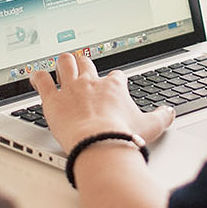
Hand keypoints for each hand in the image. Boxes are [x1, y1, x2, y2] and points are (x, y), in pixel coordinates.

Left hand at [30, 51, 174, 152]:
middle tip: (83, 67)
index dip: (114, 80)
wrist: (99, 144)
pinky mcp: (52, 100)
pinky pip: (42, 81)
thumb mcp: (150, 126)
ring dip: (63, 63)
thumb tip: (170, 112)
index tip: (114, 85)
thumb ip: (162, 116)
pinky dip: (38, 77)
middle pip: (86, 63)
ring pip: (65, 64)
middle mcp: (91, 83)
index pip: (115, 76)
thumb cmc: (122, 136)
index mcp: (113, 87)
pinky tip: (36, 77)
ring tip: (61, 64)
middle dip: (84, 64)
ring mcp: (70, 89)